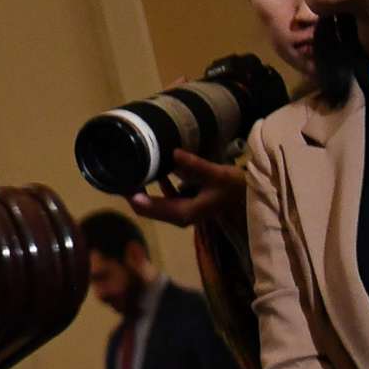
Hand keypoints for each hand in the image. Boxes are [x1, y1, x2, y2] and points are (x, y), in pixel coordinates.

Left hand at [128, 151, 246, 234]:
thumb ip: (195, 166)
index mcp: (181, 212)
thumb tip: (173, 153)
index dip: (128, 193)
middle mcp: (178, 216)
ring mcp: (182, 211)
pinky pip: (165, 196)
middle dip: (132, 190)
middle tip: (120, 168)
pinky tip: (157, 168)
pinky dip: (158, 184)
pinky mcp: (186, 204)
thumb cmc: (236, 188)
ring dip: (143, 187)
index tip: (117, 177)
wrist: (251, 199)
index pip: (144, 207)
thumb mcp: (217, 175)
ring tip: (133, 166)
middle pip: (145, 206)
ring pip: (153, 201)